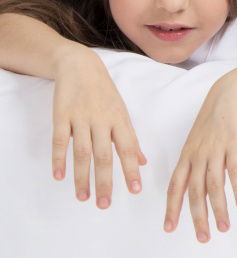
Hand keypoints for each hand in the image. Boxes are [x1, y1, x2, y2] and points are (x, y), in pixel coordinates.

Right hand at [52, 49, 145, 207]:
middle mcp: (102, 121)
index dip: (131, 170)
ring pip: (82, 152)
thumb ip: (130, 139)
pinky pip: (60, 140)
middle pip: (104, 155)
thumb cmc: (105, 93)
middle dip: (106, 180)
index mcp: (120, 121)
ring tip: (83, 197)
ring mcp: (81, 118)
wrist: (80, 66)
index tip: (135, 191)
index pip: (128, 149)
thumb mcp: (122, 113)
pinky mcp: (61, 115)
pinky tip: (59, 176)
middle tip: (104, 204)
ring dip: (82, 176)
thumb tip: (144, 161)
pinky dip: (59, 159)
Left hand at [164, 76, 236, 242]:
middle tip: (203, 237)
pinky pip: (235, 171)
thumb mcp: (198, 140)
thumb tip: (194, 183)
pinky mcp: (234, 145)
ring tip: (225, 227)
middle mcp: (198, 156)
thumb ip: (195, 161)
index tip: (169, 228)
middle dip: (198, 217)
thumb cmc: (215, 119)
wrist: (229, 94)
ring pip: (214, 186)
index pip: (175, 186)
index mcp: (187, 156)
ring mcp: (216, 151)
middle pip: (195, 192)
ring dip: (219, 209)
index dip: (172, 208)